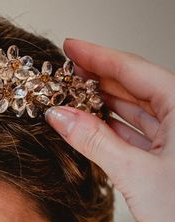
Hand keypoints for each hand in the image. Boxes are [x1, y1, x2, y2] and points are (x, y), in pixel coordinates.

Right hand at [45, 38, 174, 221]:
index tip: (69, 46)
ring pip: (137, 111)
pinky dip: (113, 130)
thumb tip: (58, 115)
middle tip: (62, 73)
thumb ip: (93, 140)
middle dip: (97, 80)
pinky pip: (140, 134)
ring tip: (69, 99)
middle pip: (135, 87)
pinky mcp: (174, 159)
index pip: (134, 70)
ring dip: (103, 106)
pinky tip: (89, 126)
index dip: (98, 56)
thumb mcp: (135, 174)